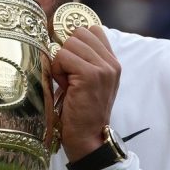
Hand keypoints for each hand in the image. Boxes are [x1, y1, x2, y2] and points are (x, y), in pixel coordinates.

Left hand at [51, 26, 120, 161]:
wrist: (88, 139)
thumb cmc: (82, 113)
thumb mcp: (90, 83)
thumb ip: (86, 61)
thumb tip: (63, 39)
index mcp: (112, 62)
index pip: (92, 30)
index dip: (75, 42)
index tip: (70, 62)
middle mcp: (111, 63)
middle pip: (79, 33)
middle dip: (67, 51)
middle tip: (67, 75)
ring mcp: (103, 68)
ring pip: (69, 43)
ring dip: (60, 62)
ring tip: (66, 82)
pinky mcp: (90, 75)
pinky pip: (63, 57)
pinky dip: (57, 70)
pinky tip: (64, 86)